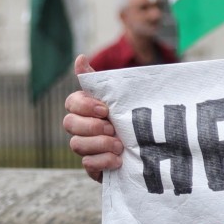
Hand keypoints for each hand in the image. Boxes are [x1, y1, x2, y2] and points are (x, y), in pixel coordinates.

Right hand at [63, 55, 122, 182]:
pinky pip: (87, 164)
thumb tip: (80, 57)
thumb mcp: (123, 99)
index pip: (72, 102)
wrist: (153, 147)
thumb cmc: (133, 118)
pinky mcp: (93, 166)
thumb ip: (100, 81)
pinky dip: (103, 161)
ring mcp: (86, 147)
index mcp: (87, 108)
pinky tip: (118, 160)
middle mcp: (82, 127)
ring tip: (119, 146)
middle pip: (69, 124)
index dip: (85, 106)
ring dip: (99, 144)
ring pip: (76, 144)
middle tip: (112, 128)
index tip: (105, 109)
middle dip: (91, 126)